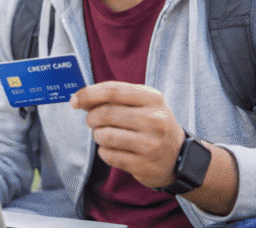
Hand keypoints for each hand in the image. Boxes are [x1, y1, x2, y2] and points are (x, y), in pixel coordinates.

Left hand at [70, 81, 184, 187]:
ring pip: (104, 136)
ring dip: (98, 136)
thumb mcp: (142, 104)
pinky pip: (108, 155)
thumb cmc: (153, 125)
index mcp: (153, 98)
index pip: (113, 90)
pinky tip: (114, 149)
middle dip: (91, 117)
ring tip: (105, 135)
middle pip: (105, 114)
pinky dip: (104, 152)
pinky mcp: (143, 165)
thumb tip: (80, 99)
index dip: (88, 94)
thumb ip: (114, 99)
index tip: (74, 100)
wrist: (180, 157)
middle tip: (93, 121)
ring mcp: (150, 144)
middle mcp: (154, 119)